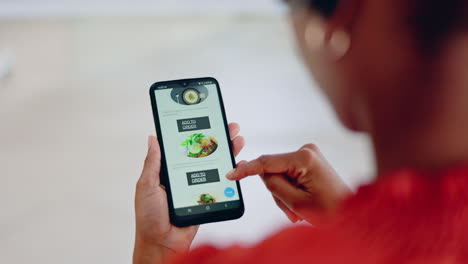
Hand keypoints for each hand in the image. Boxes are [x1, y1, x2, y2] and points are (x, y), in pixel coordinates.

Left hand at [133, 123, 244, 263]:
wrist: (163, 244)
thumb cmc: (149, 217)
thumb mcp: (147, 186)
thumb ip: (153, 163)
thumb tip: (153, 138)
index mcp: (168, 170)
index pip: (183, 146)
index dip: (194, 132)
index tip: (203, 117)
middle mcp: (184, 175)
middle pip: (203, 152)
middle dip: (217, 137)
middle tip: (228, 125)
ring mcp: (196, 185)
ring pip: (214, 164)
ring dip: (227, 151)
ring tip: (237, 139)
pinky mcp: (207, 196)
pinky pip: (220, 182)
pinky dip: (231, 173)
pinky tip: (238, 163)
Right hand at [226, 144, 349, 223]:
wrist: (351, 215)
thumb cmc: (330, 211)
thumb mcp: (295, 201)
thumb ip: (273, 184)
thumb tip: (259, 172)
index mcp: (304, 158)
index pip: (266, 162)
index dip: (247, 169)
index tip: (231, 173)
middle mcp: (307, 151)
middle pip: (273, 171)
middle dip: (277, 192)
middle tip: (291, 211)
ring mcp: (309, 155)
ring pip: (279, 175)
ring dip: (284, 195)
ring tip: (299, 210)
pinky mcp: (309, 161)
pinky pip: (288, 175)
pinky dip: (290, 190)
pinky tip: (301, 202)